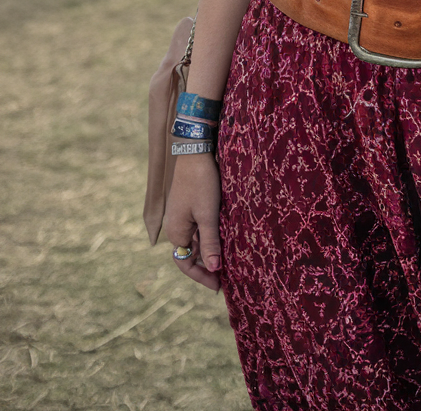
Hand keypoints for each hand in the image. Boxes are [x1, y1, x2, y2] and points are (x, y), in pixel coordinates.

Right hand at [163, 153, 222, 290]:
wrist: (194, 150)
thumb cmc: (200, 182)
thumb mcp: (208, 214)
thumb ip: (210, 242)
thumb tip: (213, 269)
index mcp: (176, 232)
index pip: (185, 264)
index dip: (201, 276)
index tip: (219, 286)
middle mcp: (175, 226)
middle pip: (190, 254)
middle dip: (206, 265)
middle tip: (226, 276)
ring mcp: (181, 216)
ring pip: (196, 240)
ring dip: (209, 251)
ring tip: (228, 260)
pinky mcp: (189, 206)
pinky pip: (198, 228)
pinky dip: (209, 236)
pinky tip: (224, 238)